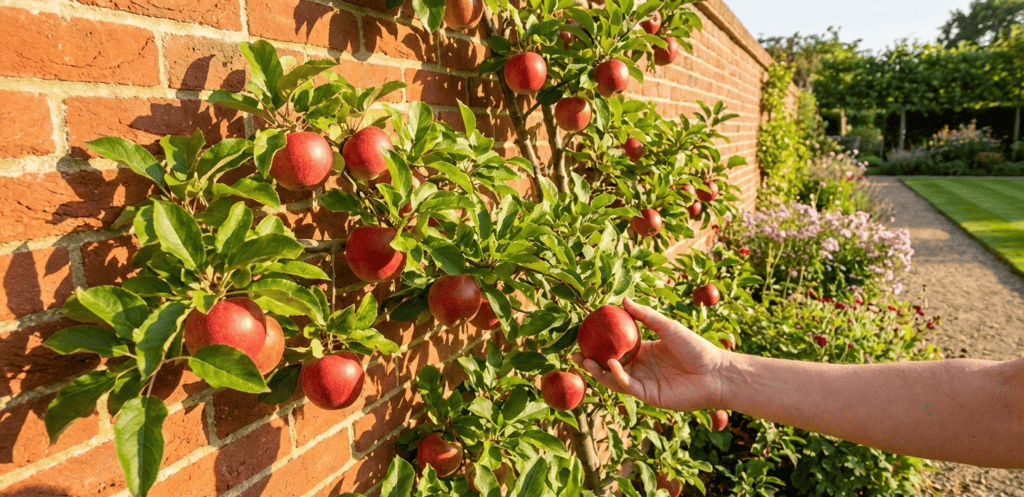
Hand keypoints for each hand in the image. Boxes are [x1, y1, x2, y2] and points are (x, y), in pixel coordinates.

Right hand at [572, 297, 731, 411]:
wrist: (717, 372)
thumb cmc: (697, 347)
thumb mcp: (668, 327)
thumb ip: (646, 316)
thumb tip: (622, 300)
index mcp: (645, 352)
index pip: (617, 349)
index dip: (600, 345)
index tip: (584, 336)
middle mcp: (642, 368)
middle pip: (610, 366)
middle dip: (591, 362)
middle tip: (574, 353)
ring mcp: (644, 383)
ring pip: (615, 379)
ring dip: (599, 371)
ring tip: (585, 360)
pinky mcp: (649, 396)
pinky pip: (628, 387)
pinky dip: (617, 377)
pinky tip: (611, 364)